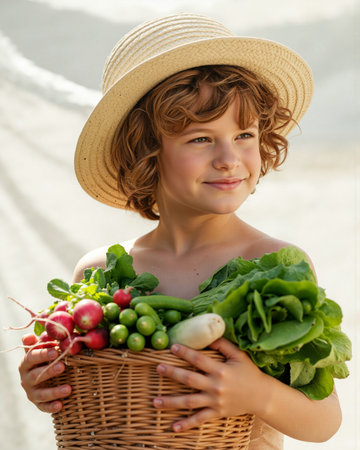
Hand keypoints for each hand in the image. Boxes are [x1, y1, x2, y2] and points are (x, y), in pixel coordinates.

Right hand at [18, 333, 70, 412]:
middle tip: (62, 366)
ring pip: (40, 394)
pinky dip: (51, 407)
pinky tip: (61, 405)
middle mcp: (26, 378)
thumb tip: (29, 336)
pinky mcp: (38, 404)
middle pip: (35, 375)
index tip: (55, 351)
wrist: (45, 376)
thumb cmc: (46, 357)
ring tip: (68, 389)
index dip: (42, 354)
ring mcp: (31, 392)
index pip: (31, 357)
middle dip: (49, 371)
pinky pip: (44, 407)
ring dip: (54, 391)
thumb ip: (39, 342)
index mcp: (26, 363)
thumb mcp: (42, 348)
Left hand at [153, 338, 267, 431]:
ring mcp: (215, 401)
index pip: (198, 359)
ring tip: (155, 401)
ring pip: (189, 401)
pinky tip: (173, 427)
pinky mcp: (216, 412)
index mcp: (220, 370)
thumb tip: (208, 337)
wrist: (262, 397)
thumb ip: (223, 345)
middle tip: (158, 368)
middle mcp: (215, 386)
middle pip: (189, 379)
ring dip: (171, 402)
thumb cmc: (249, 373)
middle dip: (172, 373)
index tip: (172, 347)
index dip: (185, 353)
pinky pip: (199, 419)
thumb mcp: (238, 356)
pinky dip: (186, 424)